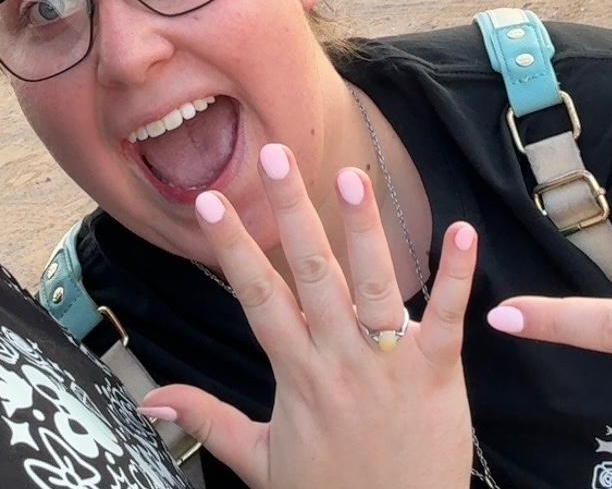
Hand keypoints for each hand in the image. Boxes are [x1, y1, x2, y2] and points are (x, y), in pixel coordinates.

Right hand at [140, 143, 477, 488]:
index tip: (209, 199)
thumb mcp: (259, 463)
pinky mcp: (437, 376)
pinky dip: (456, 275)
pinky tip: (462, 231)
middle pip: (310, 275)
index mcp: (296, 375)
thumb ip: (208, 419)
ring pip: (371, 285)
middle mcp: (338, 360)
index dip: (232, 245)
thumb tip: (149, 399)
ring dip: (363, 228)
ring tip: (351, 176)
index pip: (257, 296)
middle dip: (291, 211)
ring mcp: (389, 366)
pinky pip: (446, 319)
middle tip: (275, 154)